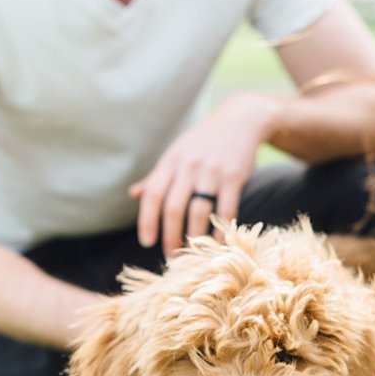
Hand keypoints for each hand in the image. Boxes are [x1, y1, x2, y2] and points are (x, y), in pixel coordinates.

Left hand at [130, 93, 280, 256]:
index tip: (146, 242)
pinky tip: (218, 243)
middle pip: (173, 208)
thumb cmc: (203, 142)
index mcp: (170, 162)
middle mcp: (188, 166)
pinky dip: (221, 230)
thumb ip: (157, 176)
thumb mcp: (177, 154)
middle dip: (170, 236)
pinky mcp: (233, 177)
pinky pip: (226, 210)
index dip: (147, 220)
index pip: (153, 195)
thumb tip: (134, 194)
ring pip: (198, 212)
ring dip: (194, 237)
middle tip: (171, 255)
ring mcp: (211, 172)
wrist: (240, 120)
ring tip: (192, 252)